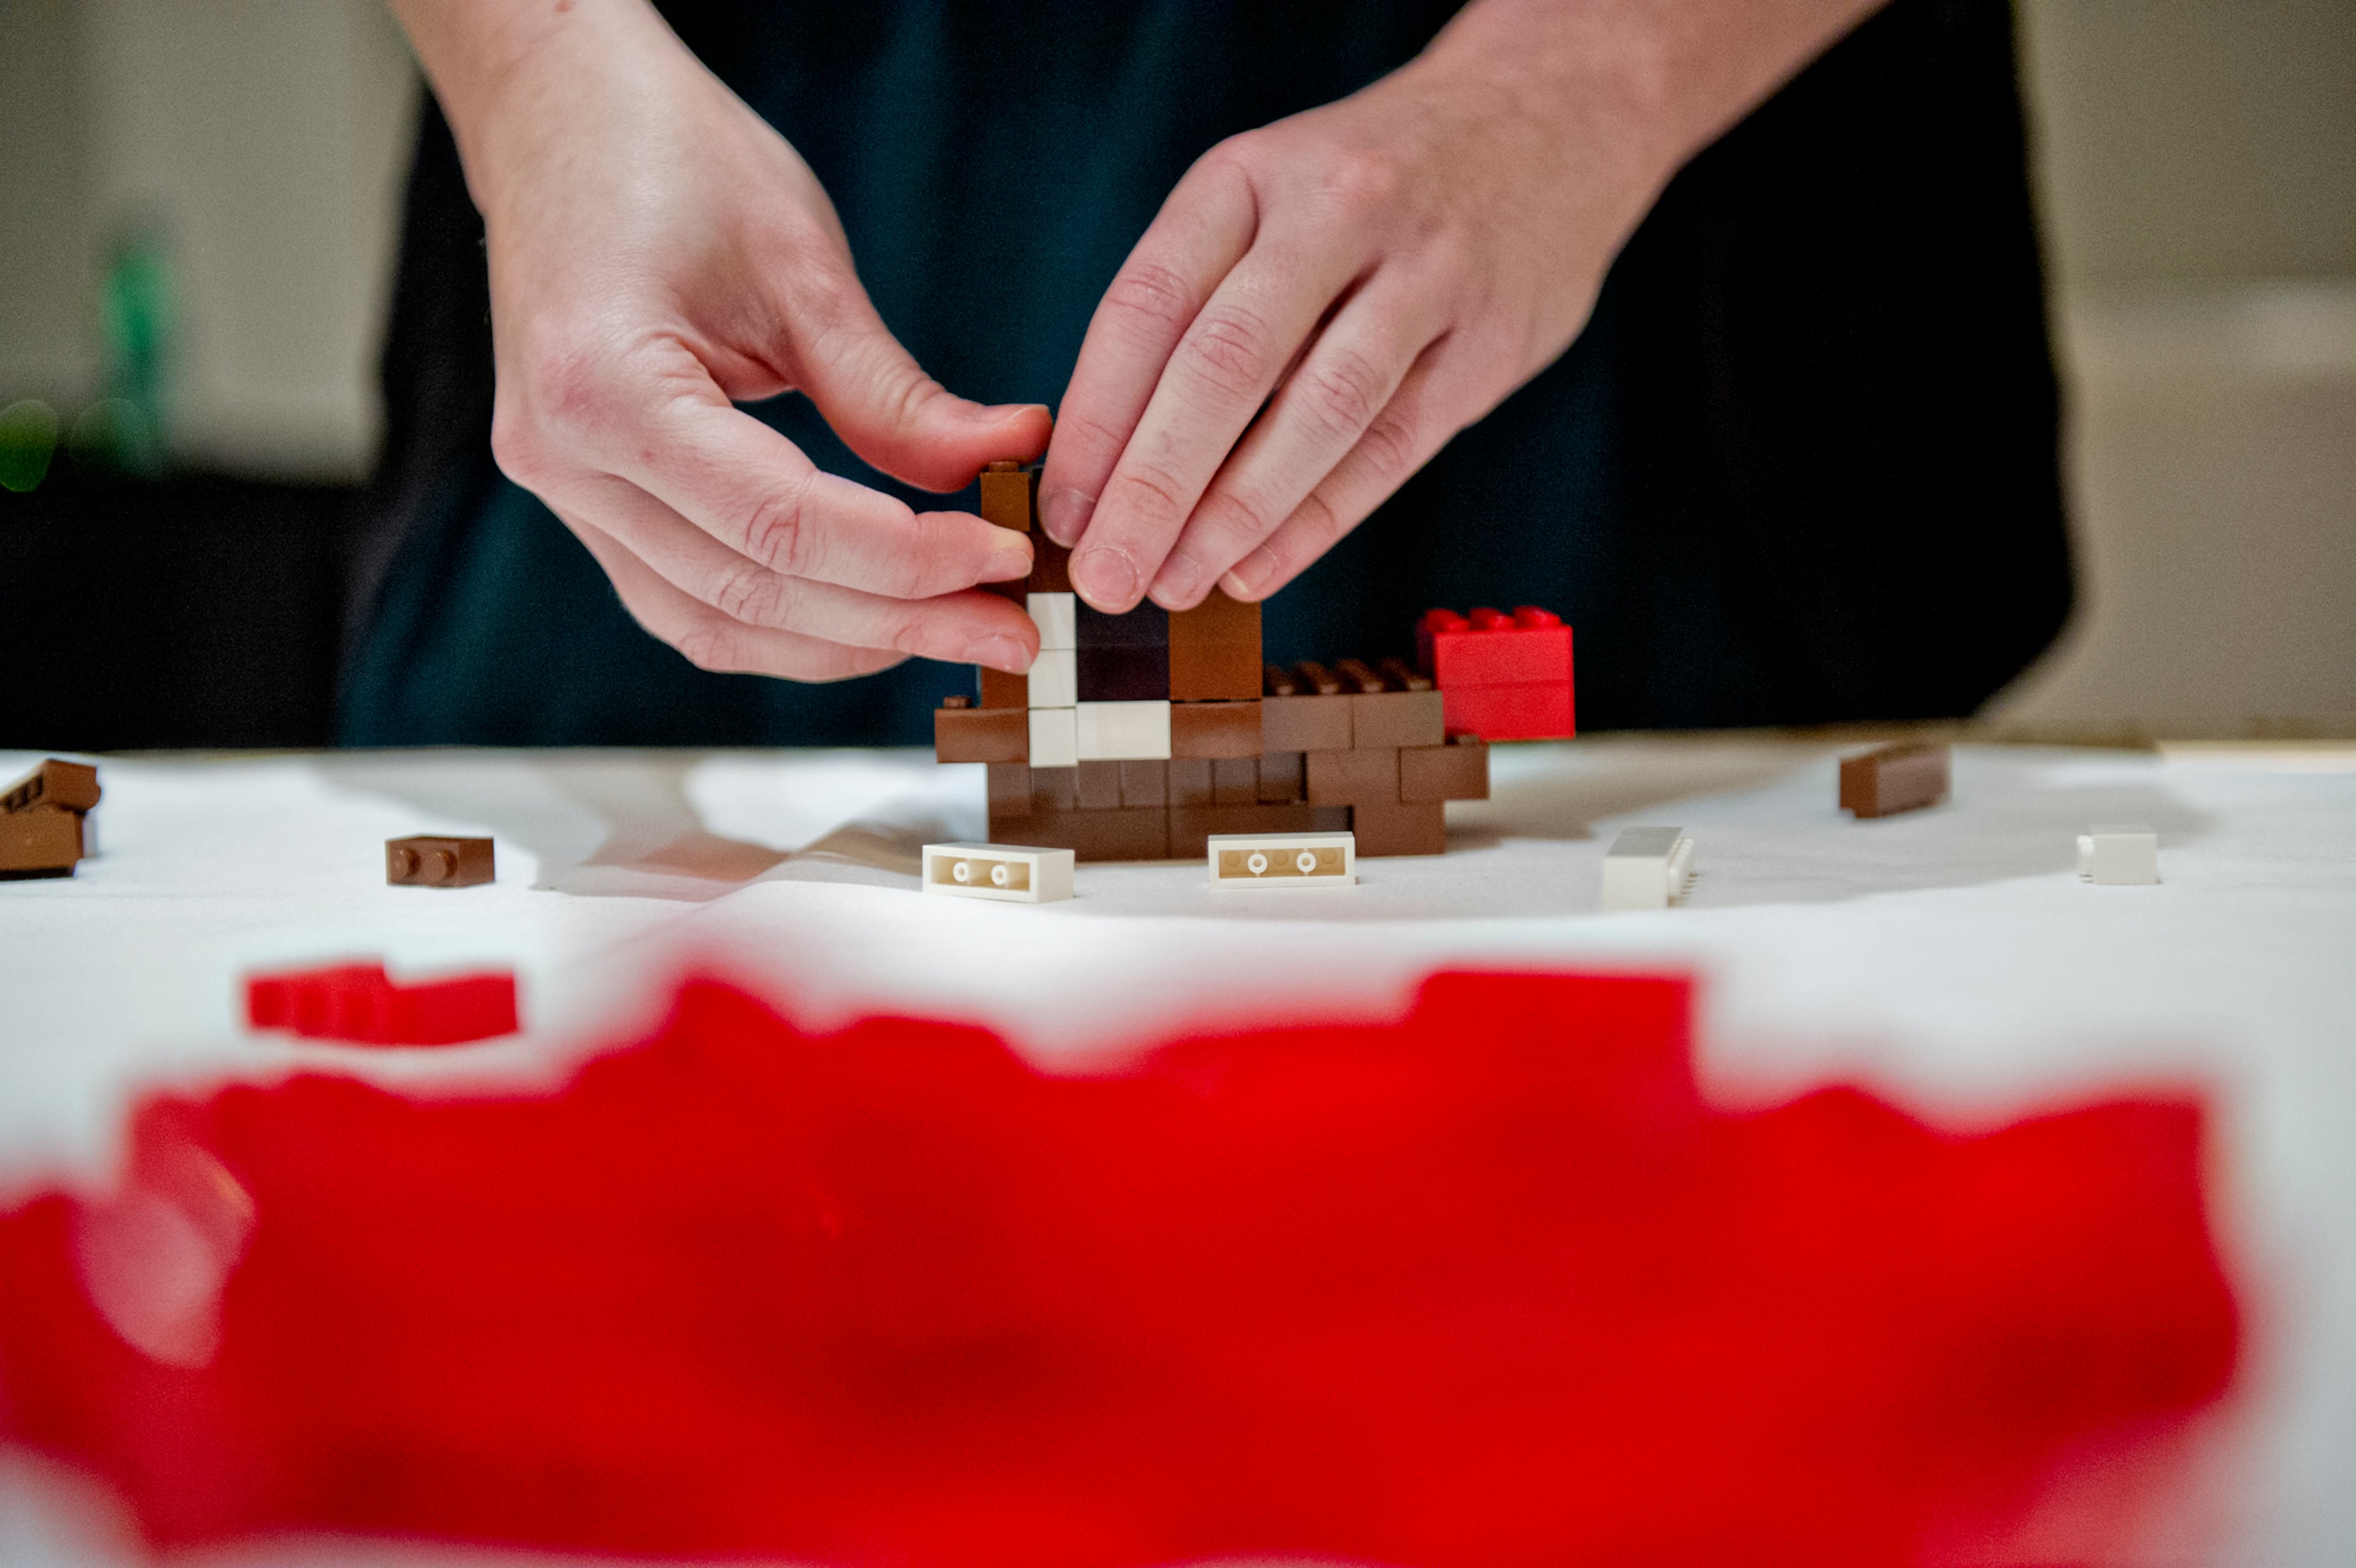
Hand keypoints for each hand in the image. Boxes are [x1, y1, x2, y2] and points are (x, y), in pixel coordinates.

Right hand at [393, 0, 1049, 678]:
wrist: (562, 119)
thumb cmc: (671, 160)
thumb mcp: (800, 266)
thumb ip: (893, 393)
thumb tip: (1012, 460)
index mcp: (603, 389)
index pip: (780, 525)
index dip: (908, 560)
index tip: (1007, 561)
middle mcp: (561, 461)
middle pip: (751, 593)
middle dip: (898, 622)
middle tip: (1012, 630)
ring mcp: (563, 492)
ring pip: (717, 624)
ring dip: (848, 643)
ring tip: (962, 632)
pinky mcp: (586, 502)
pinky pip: (690, 602)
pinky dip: (790, 625)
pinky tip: (879, 618)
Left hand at [1039, 0, 1882, 613]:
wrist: (1551, 116)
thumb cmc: (1370, 187)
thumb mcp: (1268, 197)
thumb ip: (1197, 305)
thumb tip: (1106, 459)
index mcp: (1252, 176)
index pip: (1150, 305)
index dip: (1096, 420)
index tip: (1060, 511)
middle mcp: (1338, 212)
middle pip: (1227, 364)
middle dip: (1154, 486)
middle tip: (1105, 577)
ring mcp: (1427, 273)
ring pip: (1320, 412)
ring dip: (1237, 514)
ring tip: (1175, 587)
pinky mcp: (1491, 341)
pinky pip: (1394, 447)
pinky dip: (1319, 519)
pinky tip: (1256, 569)